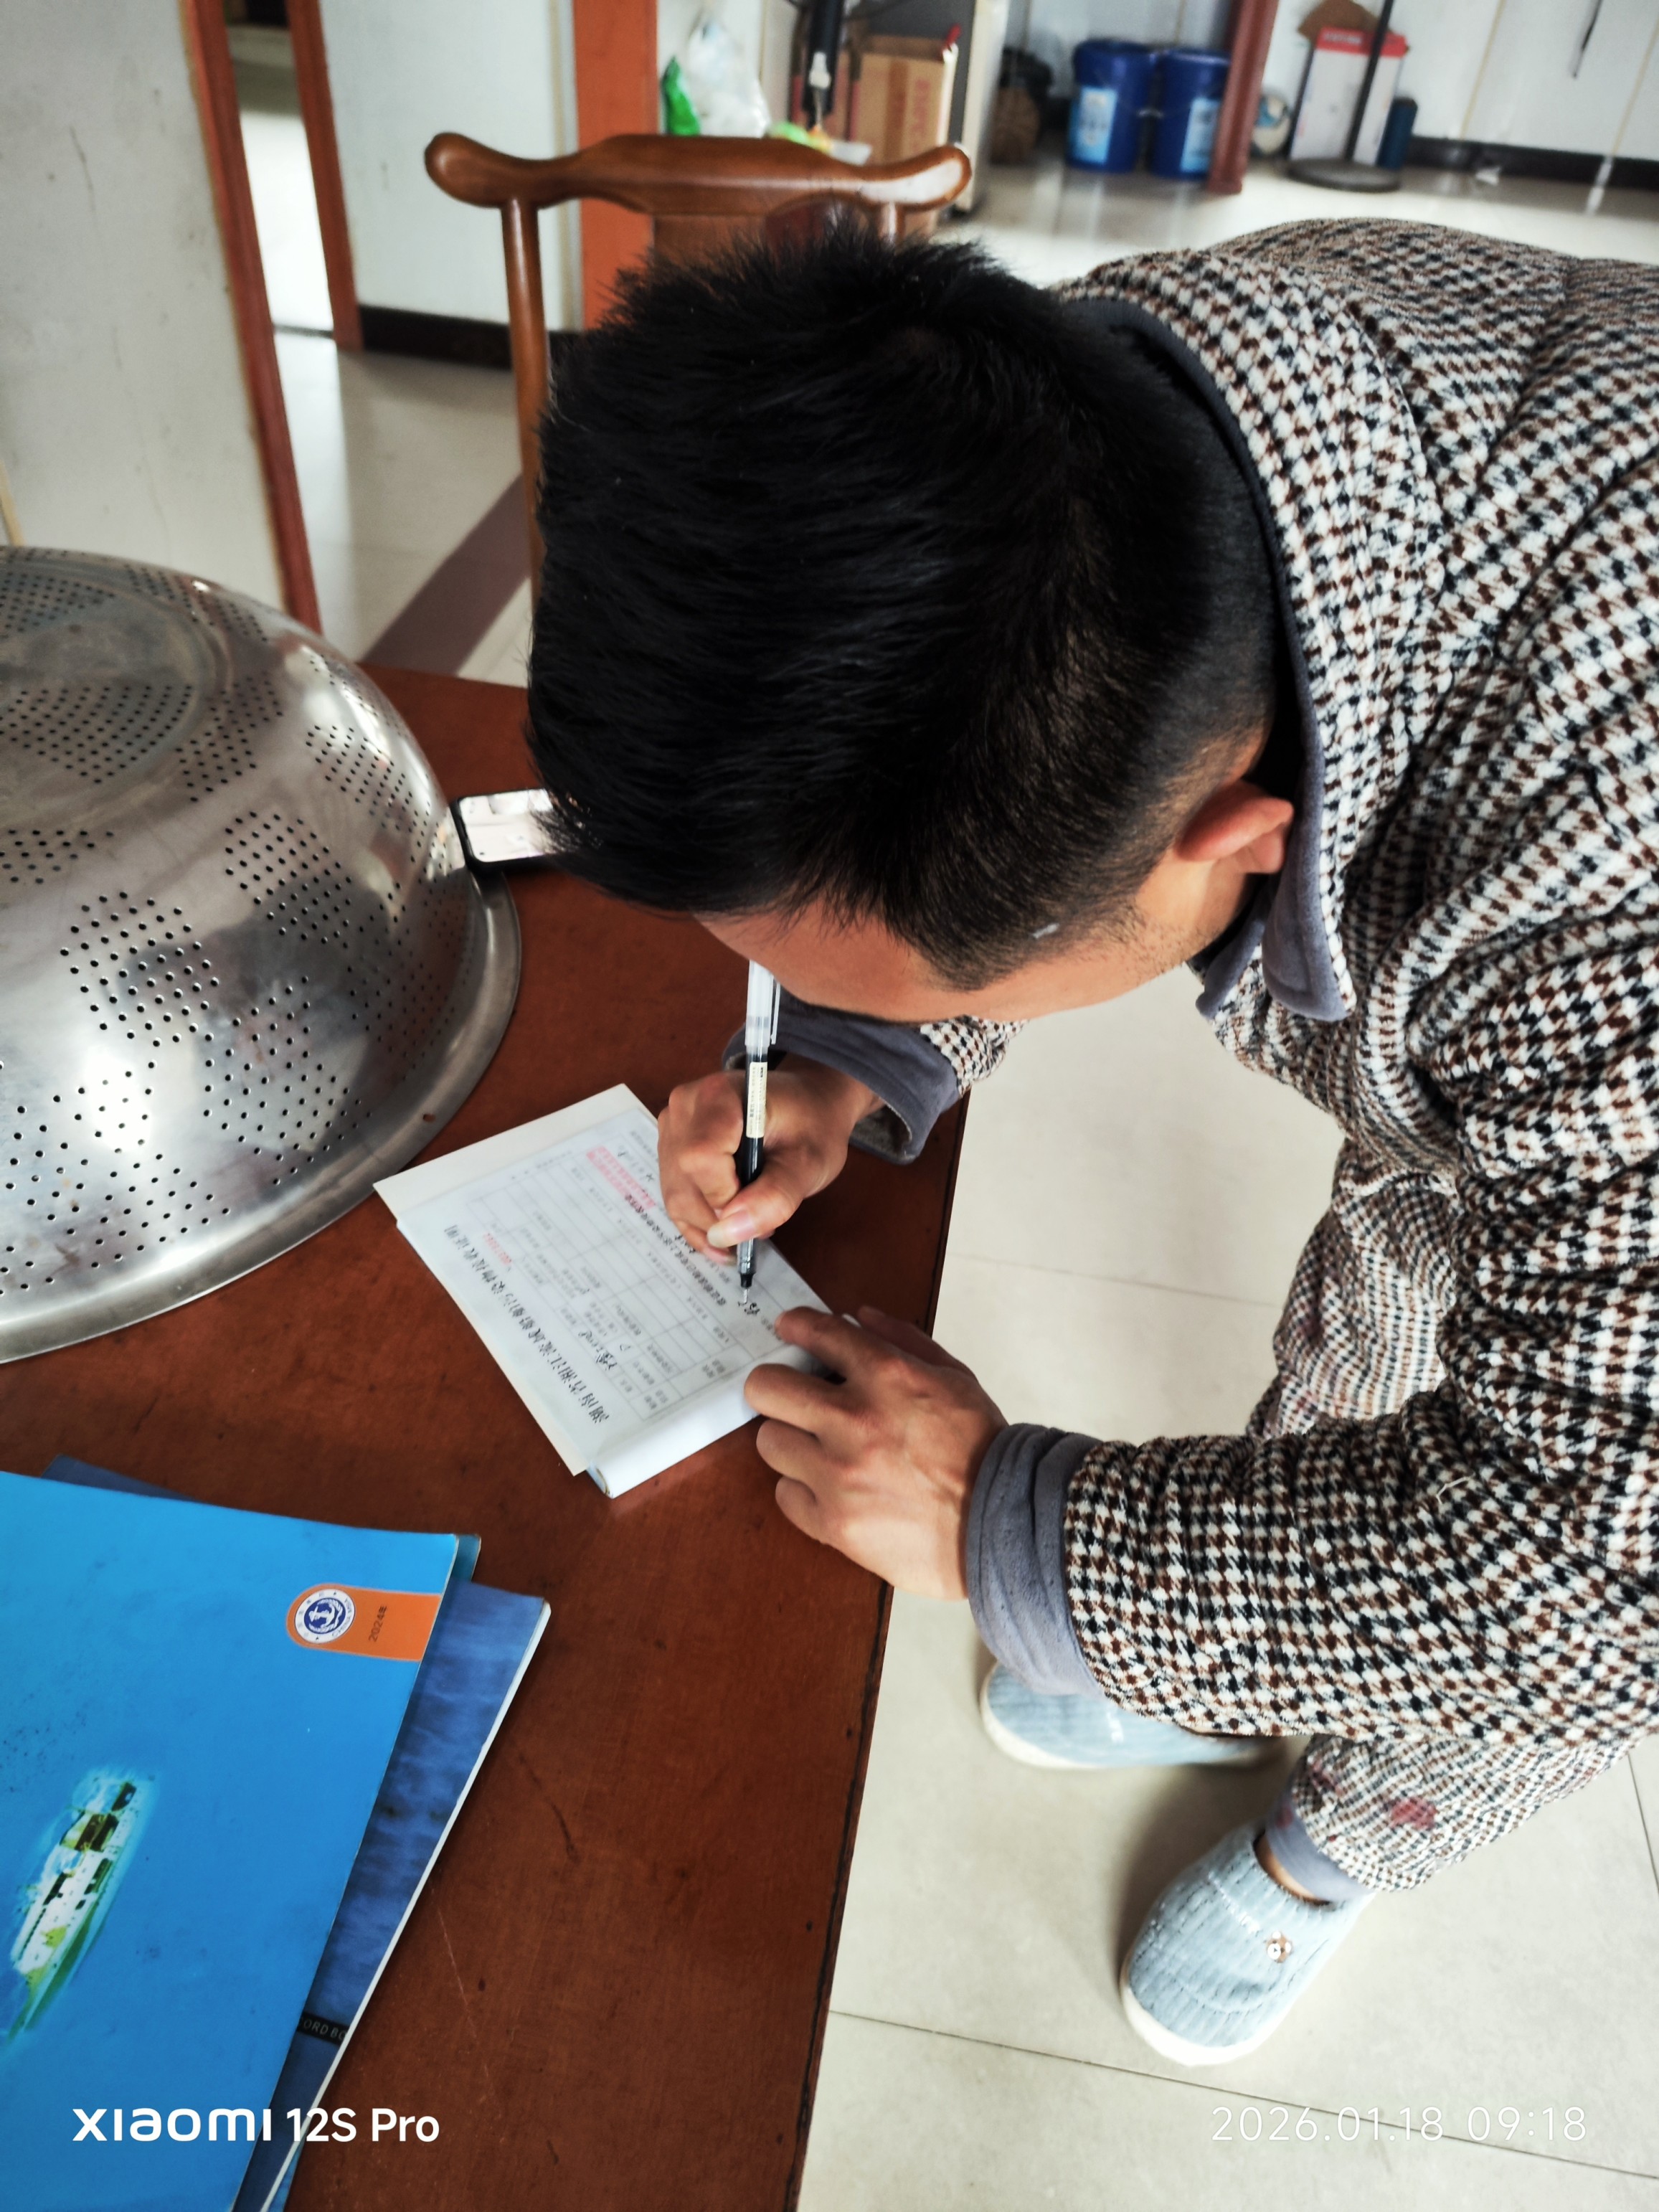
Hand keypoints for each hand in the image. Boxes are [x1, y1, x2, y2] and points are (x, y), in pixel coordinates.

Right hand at [658, 1060, 877, 1262]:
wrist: (809, 1107)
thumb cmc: (812, 1126)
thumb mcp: (808, 1163)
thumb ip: (772, 1198)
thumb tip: (727, 1233)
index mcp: (718, 1096)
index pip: (699, 1158)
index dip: (724, 1194)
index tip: (760, 1201)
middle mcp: (685, 1107)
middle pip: (684, 1182)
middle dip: (721, 1217)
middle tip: (764, 1219)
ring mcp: (673, 1128)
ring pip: (676, 1196)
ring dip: (712, 1224)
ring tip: (752, 1220)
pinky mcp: (671, 1150)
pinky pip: (674, 1197)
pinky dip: (700, 1224)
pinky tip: (726, 1236)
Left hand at [745, 1306, 1005, 1598]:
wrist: (1004, 1522)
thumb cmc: (981, 1447)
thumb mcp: (955, 1376)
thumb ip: (904, 1340)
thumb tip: (858, 1317)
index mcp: (886, 1376)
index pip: (817, 1333)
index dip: (796, 1326)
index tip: (789, 1330)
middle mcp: (853, 1420)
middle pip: (765, 1386)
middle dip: (775, 1386)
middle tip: (791, 1397)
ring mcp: (838, 1474)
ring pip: (769, 1441)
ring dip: (791, 1441)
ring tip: (818, 1450)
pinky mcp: (833, 1522)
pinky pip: (785, 1495)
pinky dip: (803, 1490)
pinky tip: (831, 1488)